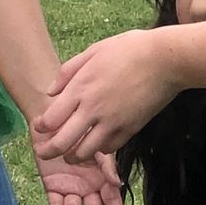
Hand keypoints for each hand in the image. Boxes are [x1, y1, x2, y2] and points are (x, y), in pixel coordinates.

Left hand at [29, 129, 127, 204]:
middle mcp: (88, 187)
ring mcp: (70, 188)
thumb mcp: (97, 146)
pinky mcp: (53, 186)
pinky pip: (55, 203)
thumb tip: (118, 183)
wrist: (53, 121)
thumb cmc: (80, 130)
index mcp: (102, 178)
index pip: (111, 202)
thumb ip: (106, 165)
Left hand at [33, 29, 180, 161]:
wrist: (165, 59)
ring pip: (85, 152)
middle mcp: (93, 109)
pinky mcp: (131, 129)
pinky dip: (100, 150)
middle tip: (45, 153)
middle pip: (62, 143)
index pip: (50, 120)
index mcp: (80, 88)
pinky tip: (97, 143)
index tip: (40, 128)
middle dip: (49, 152)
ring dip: (74, 155)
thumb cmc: (129, 49)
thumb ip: (68, 72)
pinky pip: (109, 149)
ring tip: (71, 153)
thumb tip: (51, 92)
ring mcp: (113, 122)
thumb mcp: (93, 51)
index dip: (40, 128)